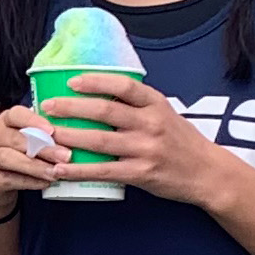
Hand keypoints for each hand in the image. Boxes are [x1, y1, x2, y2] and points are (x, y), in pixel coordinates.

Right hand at [0, 103, 69, 212]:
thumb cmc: (19, 158)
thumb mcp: (30, 143)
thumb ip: (44, 136)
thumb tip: (73, 137)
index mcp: (5, 121)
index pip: (16, 114)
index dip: (34, 121)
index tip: (52, 130)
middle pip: (17, 138)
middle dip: (44, 148)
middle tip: (66, 156)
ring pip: (10, 158)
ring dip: (36, 166)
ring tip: (56, 172)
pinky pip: (8, 178)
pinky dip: (29, 181)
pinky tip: (44, 183)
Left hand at [36, 72, 238, 208]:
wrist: (207, 173)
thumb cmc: (181, 141)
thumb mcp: (165, 113)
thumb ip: (138, 105)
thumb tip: (99, 93)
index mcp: (156, 104)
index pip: (123, 85)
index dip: (95, 81)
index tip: (70, 81)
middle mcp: (151, 123)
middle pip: (105, 111)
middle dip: (72, 107)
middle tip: (47, 107)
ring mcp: (146, 149)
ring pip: (100, 141)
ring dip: (70, 137)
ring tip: (47, 136)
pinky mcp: (141, 173)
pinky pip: (104, 171)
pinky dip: (79, 170)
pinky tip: (61, 169)